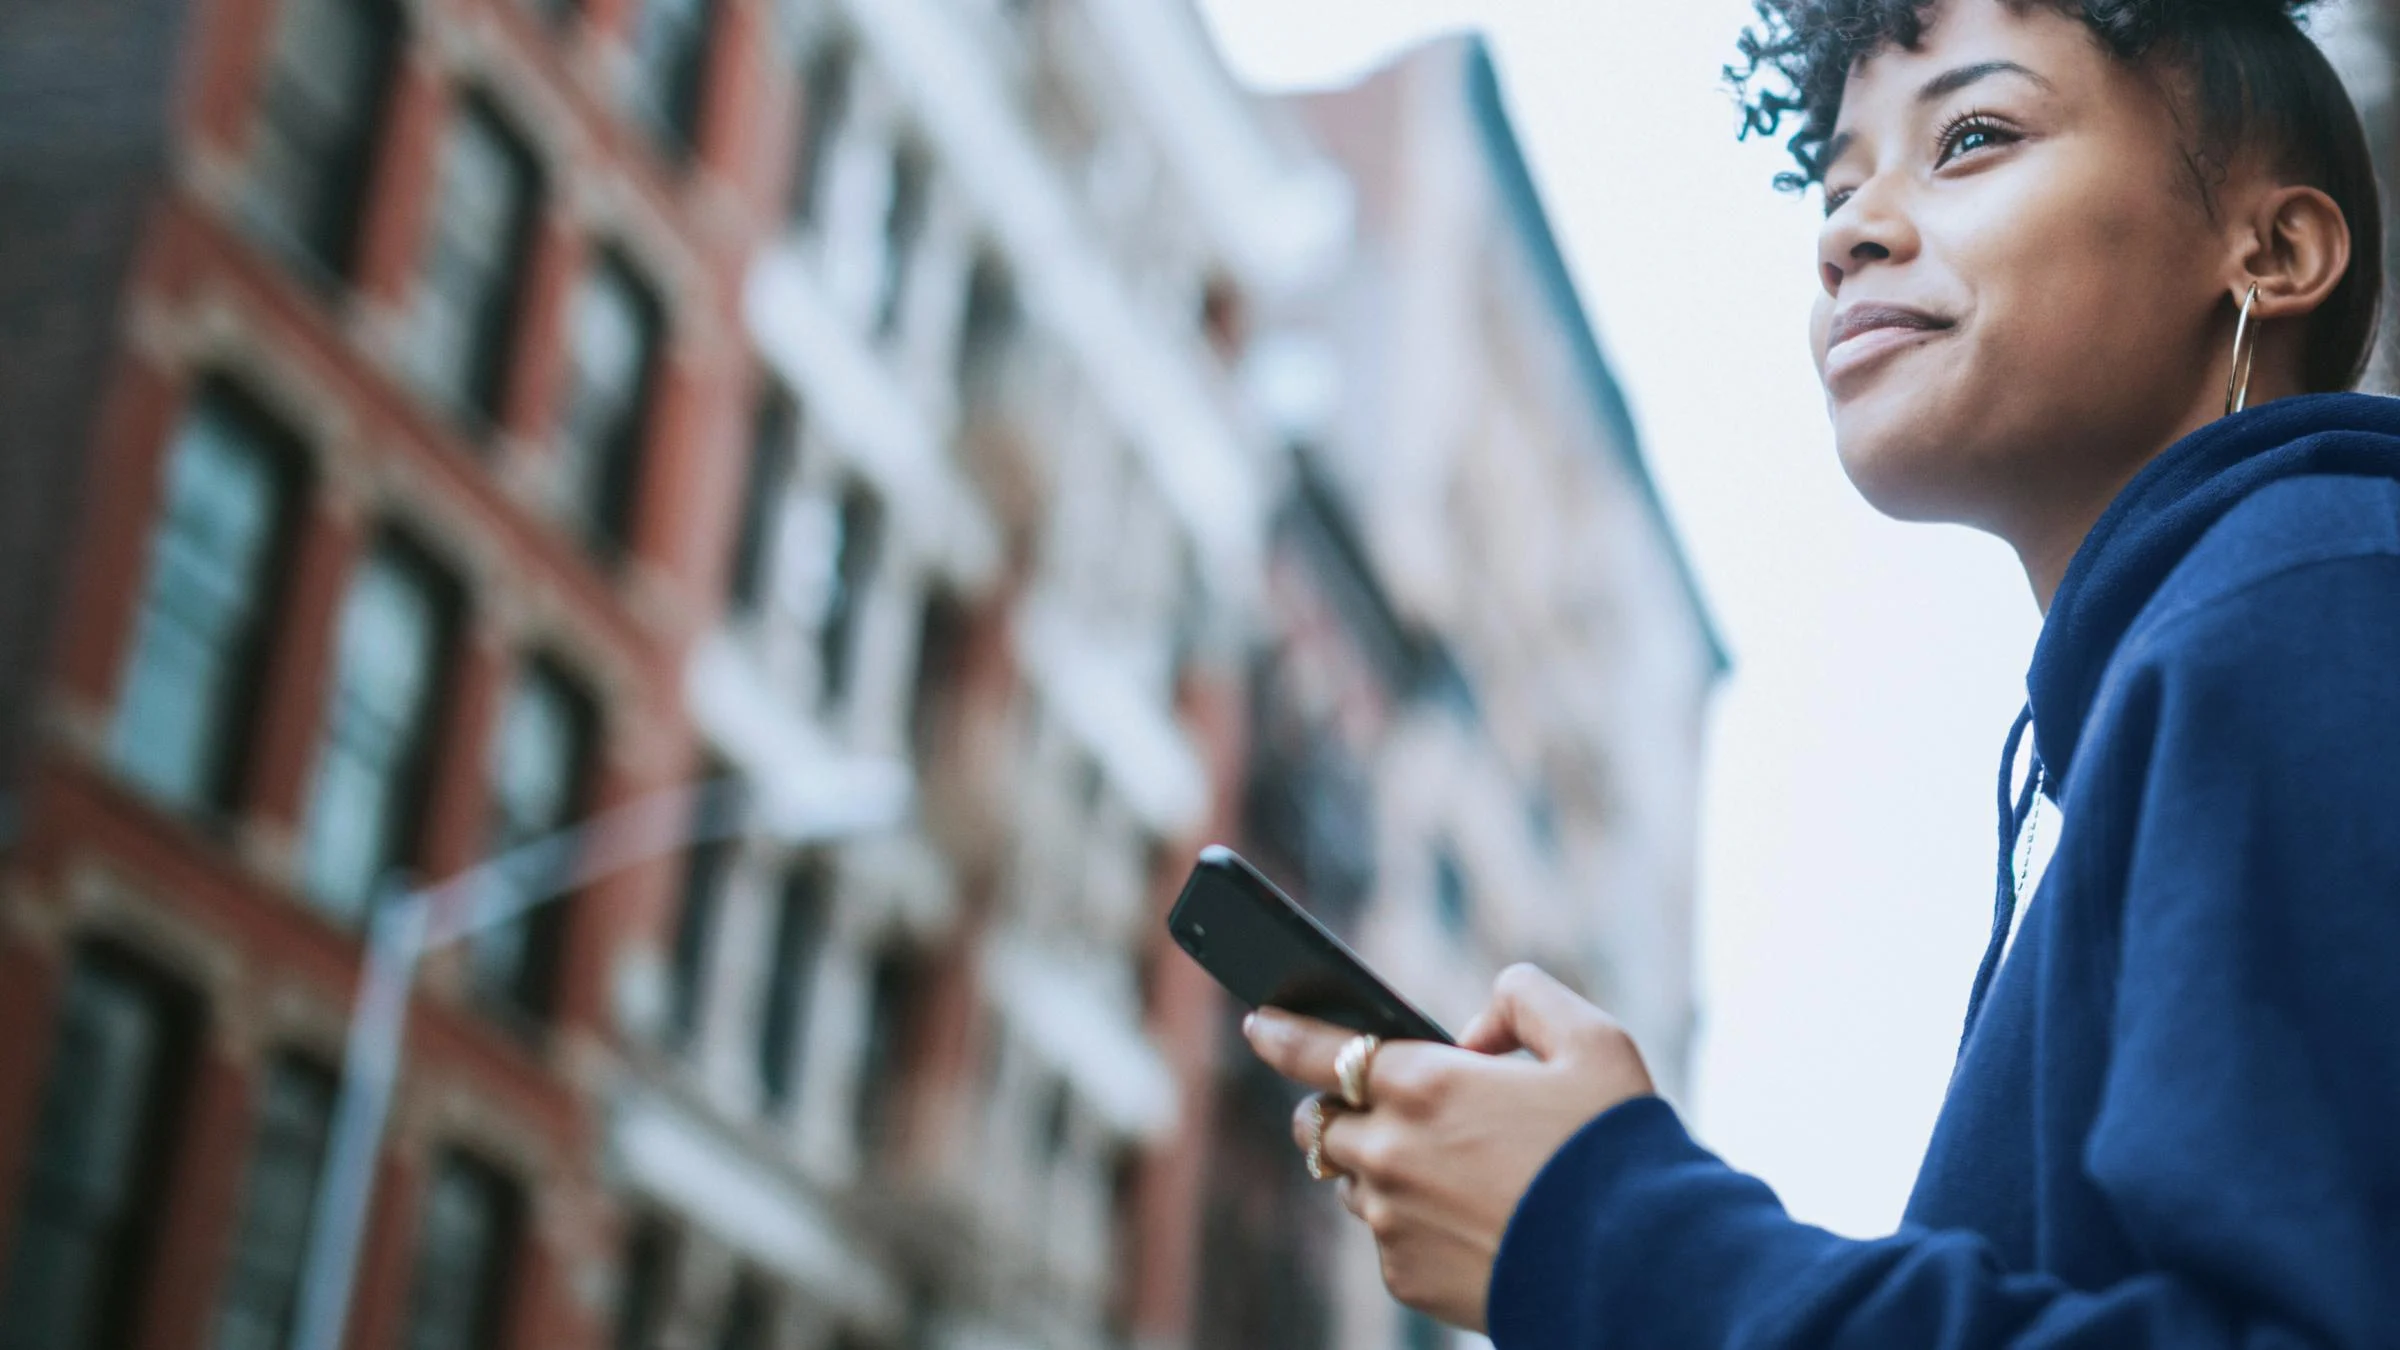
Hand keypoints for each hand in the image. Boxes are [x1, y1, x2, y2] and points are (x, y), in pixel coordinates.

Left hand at [1242, 964, 1655, 1330]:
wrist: (1641, 1269)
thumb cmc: (1618, 1148)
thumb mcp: (1593, 1041)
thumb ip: (1525, 1001)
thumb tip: (1473, 1029)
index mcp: (1424, 1084)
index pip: (1316, 1050)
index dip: (1281, 1033)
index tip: (1258, 1022)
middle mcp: (1390, 1151)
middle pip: (1319, 1123)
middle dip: (1336, 1108)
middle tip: (1375, 1104)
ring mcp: (1392, 1221)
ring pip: (1350, 1183)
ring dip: (1376, 1166)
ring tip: (1439, 1166)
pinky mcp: (1405, 1278)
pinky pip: (1387, 1239)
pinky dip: (1411, 1223)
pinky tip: (1467, 1221)